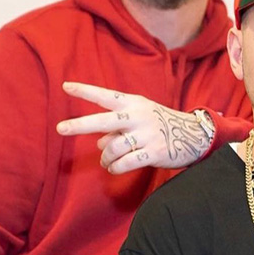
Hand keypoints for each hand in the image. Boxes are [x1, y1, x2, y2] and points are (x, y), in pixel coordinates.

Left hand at [56, 82, 212, 173]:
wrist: (193, 135)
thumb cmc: (160, 124)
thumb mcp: (140, 117)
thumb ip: (118, 128)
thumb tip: (99, 144)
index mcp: (134, 104)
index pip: (106, 96)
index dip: (85, 91)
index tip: (65, 86)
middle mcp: (138, 117)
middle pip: (104, 121)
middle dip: (80, 125)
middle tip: (60, 128)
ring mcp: (146, 135)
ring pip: (112, 148)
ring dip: (105, 157)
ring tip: (107, 161)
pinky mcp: (154, 152)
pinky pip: (125, 163)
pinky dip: (115, 167)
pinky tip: (115, 167)